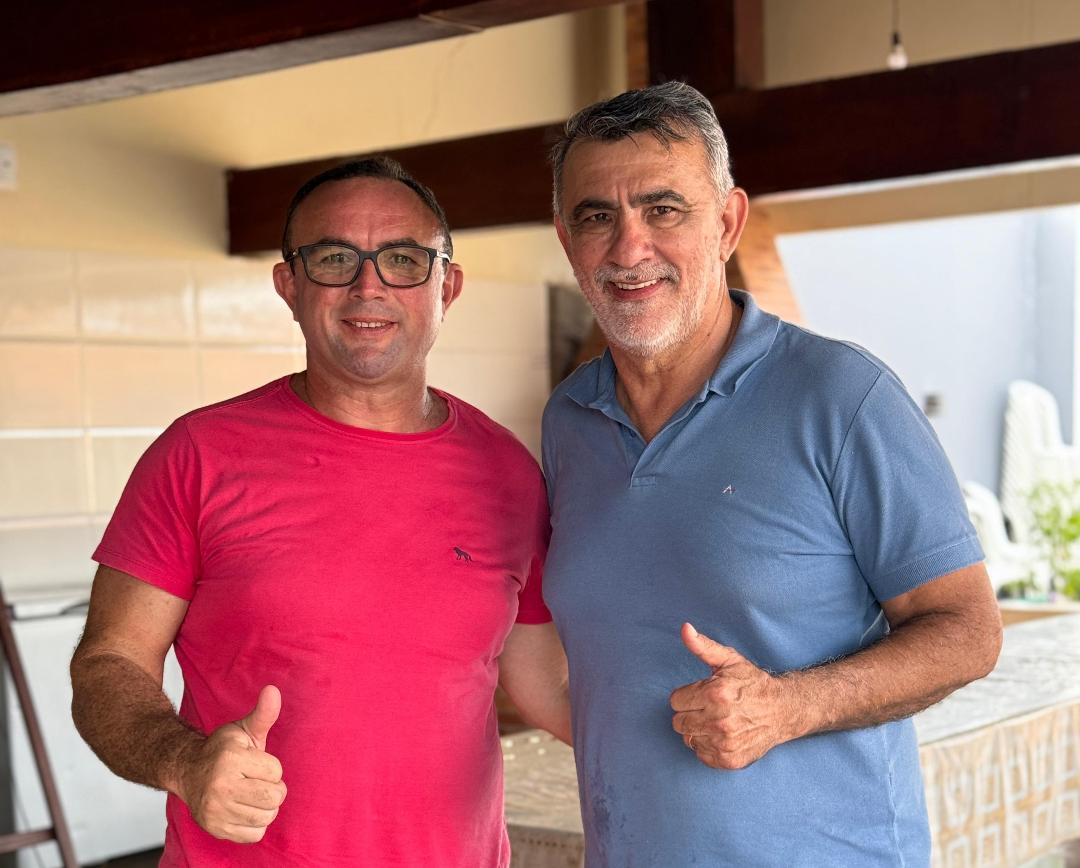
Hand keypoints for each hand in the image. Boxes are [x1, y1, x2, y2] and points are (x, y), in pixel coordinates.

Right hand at [176, 685, 286, 842]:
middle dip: (273, 788)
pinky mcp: (215, 828)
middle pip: (274, 797)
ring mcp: (215, 810)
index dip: (270, 766)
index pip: (276, 770)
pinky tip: (243, 809)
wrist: (187, 771)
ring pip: (266, 817)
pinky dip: (255, 824)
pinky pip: (254, 834)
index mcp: (230, 758)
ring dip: (265, 807)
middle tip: (257, 781)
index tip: (255, 762)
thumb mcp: (243, 730)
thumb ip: (263, 714)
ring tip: (251, 794)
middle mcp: (220, 785)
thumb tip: (273, 690)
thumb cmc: (222, 750)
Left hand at [670, 624, 791, 769]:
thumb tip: (685, 628)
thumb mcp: (729, 660)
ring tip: (716, 720)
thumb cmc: (752, 683)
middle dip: (690, 713)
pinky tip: (722, 734)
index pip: (675, 701)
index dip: (687, 696)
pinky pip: (701, 753)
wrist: (782, 710)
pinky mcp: (729, 759)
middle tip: (709, 708)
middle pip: (678, 722)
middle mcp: (719, 719)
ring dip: (698, 730)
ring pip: (688, 738)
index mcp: (715, 693)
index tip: (702, 694)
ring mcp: (725, 742)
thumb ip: (702, 646)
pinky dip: (708, 745)